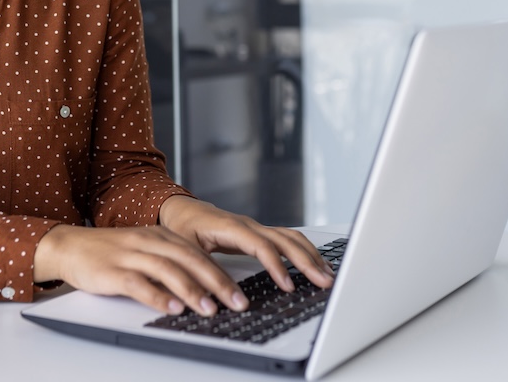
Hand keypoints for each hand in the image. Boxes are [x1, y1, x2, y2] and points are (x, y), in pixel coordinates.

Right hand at [33, 223, 253, 315]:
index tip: (241, 293)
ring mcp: (131, 255)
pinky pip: (139, 284)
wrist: (69, 246)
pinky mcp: (113, 272)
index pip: (199, 254)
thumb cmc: (110, 253)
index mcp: (161, 235)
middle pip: (190, 260)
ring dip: (192, 291)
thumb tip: (203, 286)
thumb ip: (171, 263)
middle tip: (237, 302)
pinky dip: (158, 296)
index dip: (222, 274)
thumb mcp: (145, 250)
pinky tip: (172, 308)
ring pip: (168, 271)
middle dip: (217, 283)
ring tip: (210, 309)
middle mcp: (149, 241)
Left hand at [158, 196, 333, 295]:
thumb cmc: (181, 228)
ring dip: (311, 256)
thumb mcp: (185, 250)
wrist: (181, 209)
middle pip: (284, 240)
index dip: (276, 265)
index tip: (287, 286)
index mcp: (230, 226)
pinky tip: (315, 265)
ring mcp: (256, 227)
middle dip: (306, 261)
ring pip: (291, 238)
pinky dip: (304, 252)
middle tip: (324, 282)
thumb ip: (202, 272)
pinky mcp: (259, 234)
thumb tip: (220, 298)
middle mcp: (248, 224)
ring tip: (327, 276)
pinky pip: (287, 240)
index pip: (261, 245)